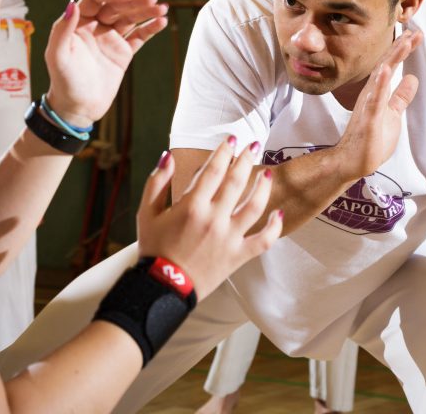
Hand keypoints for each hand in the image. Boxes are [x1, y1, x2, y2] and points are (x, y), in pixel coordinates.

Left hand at [44, 0, 167, 126]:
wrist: (78, 108)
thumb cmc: (63, 82)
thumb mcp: (58, 56)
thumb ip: (63, 29)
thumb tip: (72, 3)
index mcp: (78, 22)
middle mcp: (95, 26)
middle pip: (117, 6)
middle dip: (135, 1)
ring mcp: (111, 38)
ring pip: (131, 19)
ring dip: (146, 12)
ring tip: (162, 8)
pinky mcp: (123, 52)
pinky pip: (139, 36)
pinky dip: (150, 28)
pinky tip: (162, 22)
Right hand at [137, 139, 281, 299]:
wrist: (163, 286)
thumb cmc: (154, 248)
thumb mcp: (146, 213)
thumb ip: (156, 182)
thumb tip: (167, 156)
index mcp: (191, 206)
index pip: (213, 170)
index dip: (224, 151)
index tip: (231, 140)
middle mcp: (214, 219)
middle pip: (236, 181)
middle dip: (246, 159)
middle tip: (253, 145)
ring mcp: (229, 238)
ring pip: (254, 206)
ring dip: (263, 187)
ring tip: (268, 174)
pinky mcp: (238, 256)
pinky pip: (263, 241)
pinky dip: (274, 228)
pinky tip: (279, 214)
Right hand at [333, 30, 421, 181]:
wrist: (352, 160)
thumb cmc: (371, 139)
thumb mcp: (392, 114)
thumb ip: (401, 96)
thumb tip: (412, 78)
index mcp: (377, 92)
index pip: (391, 66)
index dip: (402, 50)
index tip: (415, 34)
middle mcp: (371, 94)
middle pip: (386, 65)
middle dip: (400, 48)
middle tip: (414, 31)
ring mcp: (369, 105)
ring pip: (381, 77)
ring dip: (392, 59)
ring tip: (403, 42)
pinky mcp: (369, 119)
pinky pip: (375, 99)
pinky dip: (381, 84)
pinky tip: (386, 71)